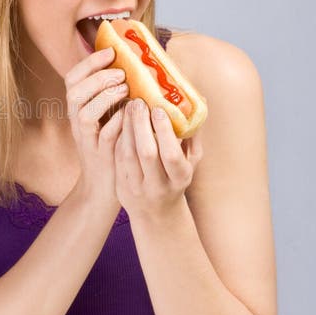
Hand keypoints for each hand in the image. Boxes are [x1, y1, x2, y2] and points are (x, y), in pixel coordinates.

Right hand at [65, 46, 127, 205]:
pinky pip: (104, 134)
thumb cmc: (111, 144)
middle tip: (121, 73)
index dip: (89, 62)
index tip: (110, 51)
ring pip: (85, 113)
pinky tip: (130, 114)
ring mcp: (86, 138)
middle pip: (74, 92)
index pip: (72, 78)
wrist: (104, 184)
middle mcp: (77, 121)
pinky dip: (117, 121)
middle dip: (98, 77)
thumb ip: (112, 94)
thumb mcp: (107, 116)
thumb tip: (132, 64)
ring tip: (127, 89)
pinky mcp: (99, 154)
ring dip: (106, 97)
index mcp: (78, 107)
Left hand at [114, 98, 202, 219]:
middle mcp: (158, 186)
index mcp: (180, 178)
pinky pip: (116, 159)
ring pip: (127, 155)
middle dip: (141, 125)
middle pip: (147, 153)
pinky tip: (119, 122)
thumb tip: (199, 101)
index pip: (170, 155)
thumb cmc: (176, 177)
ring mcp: (137, 188)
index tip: (158, 109)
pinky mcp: (120, 186)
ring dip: (126, 128)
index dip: (164, 131)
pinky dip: (117, 138)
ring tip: (128, 107)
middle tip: (138, 102)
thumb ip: (194, 133)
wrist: (156, 213)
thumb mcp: (191, 161)